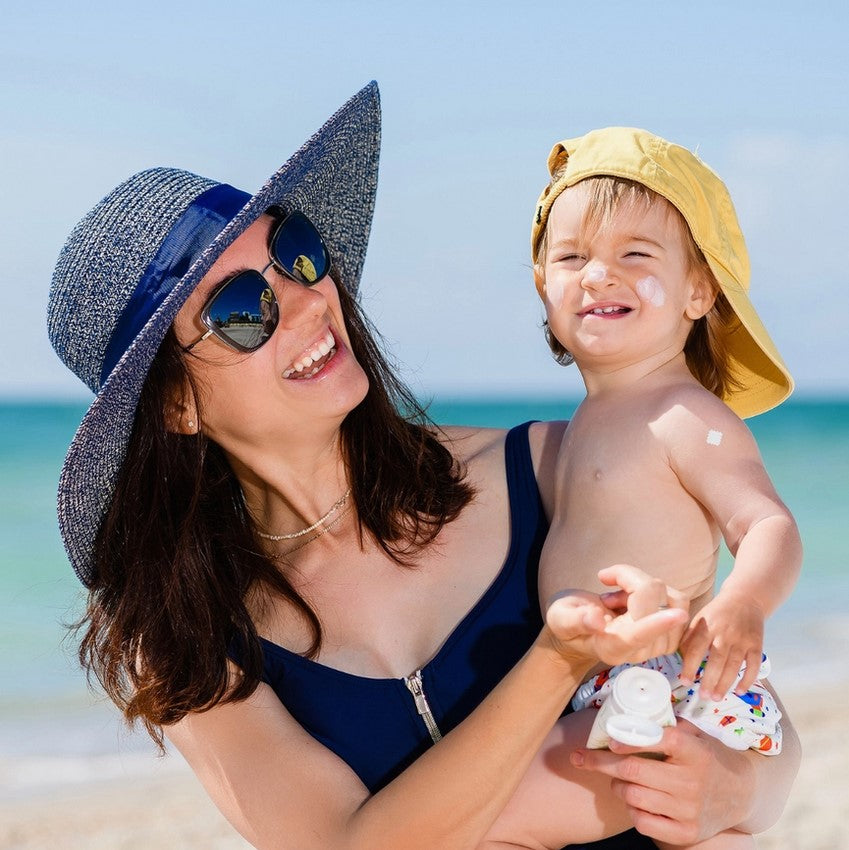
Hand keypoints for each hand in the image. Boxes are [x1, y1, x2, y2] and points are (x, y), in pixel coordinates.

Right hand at [545, 565, 687, 667]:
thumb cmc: (568, 622)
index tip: (676, 615)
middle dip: (631, 580)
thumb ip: (576, 619)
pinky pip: (678, 601)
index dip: (656, 623)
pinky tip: (636, 597)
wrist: (580, 632)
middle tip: (607, 586)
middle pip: (654, 603)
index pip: (638, 635)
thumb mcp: (560, 618)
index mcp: (612, 647)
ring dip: (645, 586)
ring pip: (672, 600)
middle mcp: (639, 650)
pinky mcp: (671, 634)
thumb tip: (596, 619)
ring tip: (621, 595)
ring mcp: (658, 644)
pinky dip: (658, 590)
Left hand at [569, 719, 755, 844]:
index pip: (660, 740)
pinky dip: (631, 809)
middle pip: (634, 771)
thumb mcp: (696, 735)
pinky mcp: (686, 833)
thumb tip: (625, 713)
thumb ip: (667, 725)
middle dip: (601, 762)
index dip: (631, 739)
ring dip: (616, 785)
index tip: (609, 739)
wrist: (741, 794)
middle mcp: (692, 781)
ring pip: (633, 796)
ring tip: (616, 778)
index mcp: (695, 752)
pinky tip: (633, 800)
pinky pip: (643, 822)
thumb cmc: (708, 758)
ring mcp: (689, 810)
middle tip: (582, 757)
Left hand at [679, 591, 764, 698]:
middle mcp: (724, 633)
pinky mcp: (756, 644)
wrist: (745, 598)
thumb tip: (678, 657)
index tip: (685, 681)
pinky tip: (739, 690)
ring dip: (725, 684)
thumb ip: (689, 636)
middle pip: (716, 660)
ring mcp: (742, 639)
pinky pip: (753, 665)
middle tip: (703, 696)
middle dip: (709, 680)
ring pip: (734, 665)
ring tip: (716, 697)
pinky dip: (747, 679)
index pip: (695, 649)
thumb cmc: (717, 612)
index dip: (689, 667)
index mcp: (707, 626)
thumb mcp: (699, 618)